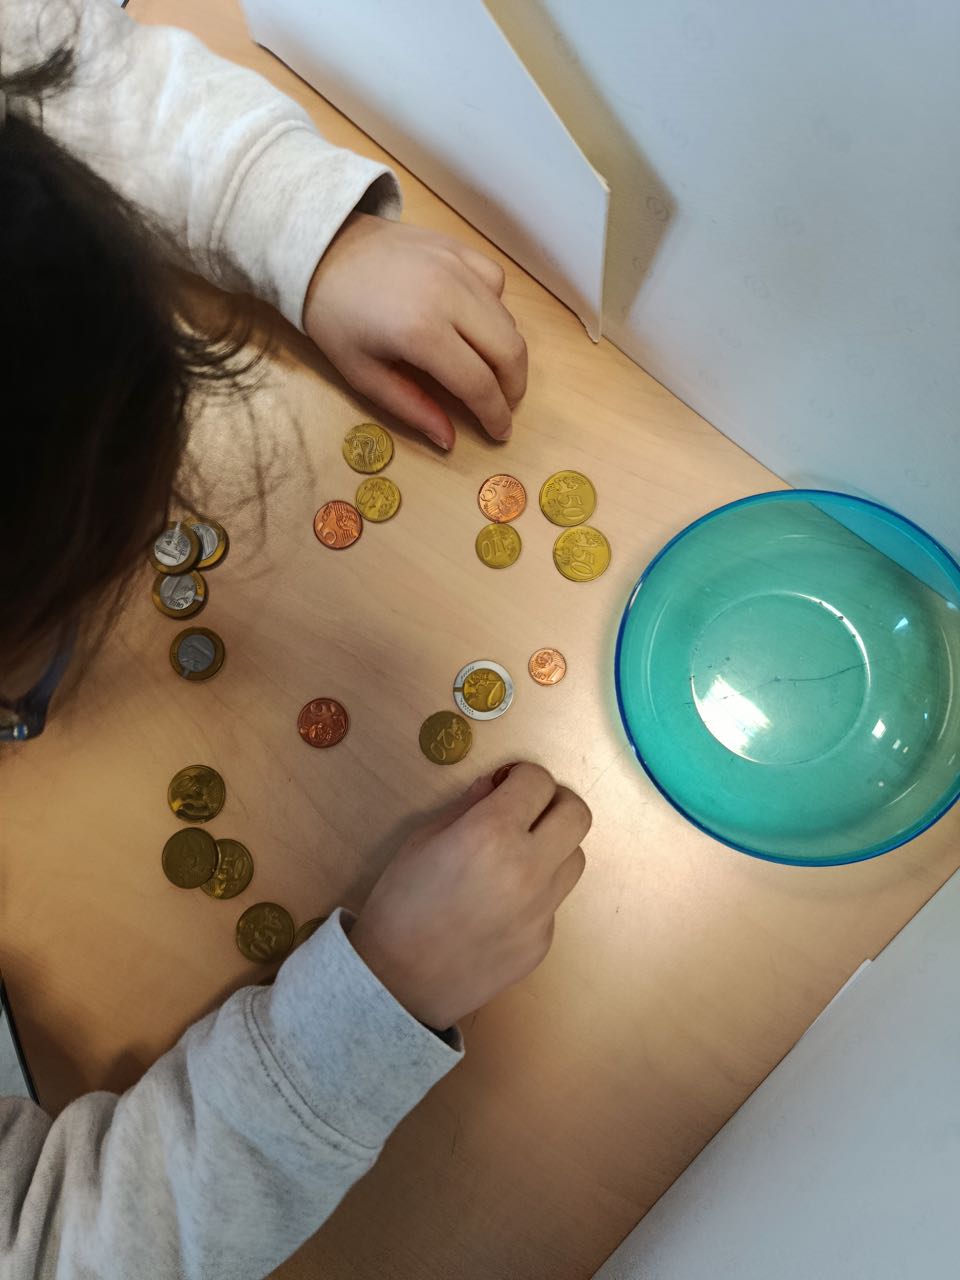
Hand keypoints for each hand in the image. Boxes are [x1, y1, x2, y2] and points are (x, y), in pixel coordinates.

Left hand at [303, 213, 526, 449]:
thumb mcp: (364, 375)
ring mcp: (456, 266)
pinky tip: (475, 323)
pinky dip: (495, 310)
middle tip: (502, 405)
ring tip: (489, 372)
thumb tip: (449, 439)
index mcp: (420, 332)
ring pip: (508, 319)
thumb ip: (411, 408)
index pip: (478, 383)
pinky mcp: (457, 248)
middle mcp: (448, 295)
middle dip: (513, 388)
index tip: (500, 432)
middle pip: (509, 350)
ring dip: (507, 353)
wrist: (319, 253)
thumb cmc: (335, 319)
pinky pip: (495, 284)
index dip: (494, 414)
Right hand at [349, 764, 589, 1029]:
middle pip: (577, 814)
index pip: (538, 781)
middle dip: (554, 801)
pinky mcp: (544, 941)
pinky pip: (554, 901)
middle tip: (526, 810)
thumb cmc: (399, 904)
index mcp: (491, 834)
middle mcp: (528, 868)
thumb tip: (496, 786)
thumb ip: (467, 807)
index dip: (521, 774)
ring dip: (553, 846)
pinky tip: (500, 904)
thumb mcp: (421, 840)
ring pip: (575, 858)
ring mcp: (542, 909)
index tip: (506, 783)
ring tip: (516, 857)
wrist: (398, 983)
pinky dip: (536, 891)